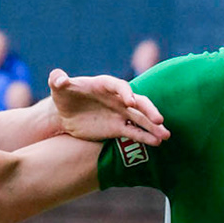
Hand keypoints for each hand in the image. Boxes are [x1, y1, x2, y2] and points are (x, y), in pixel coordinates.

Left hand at [49, 70, 167, 145]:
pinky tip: (157, 143)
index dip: (126, 92)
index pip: (119, 86)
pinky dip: (145, 137)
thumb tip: (59, 79)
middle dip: (149, 110)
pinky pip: (134, 133)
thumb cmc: (63, 95)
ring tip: (166, 135)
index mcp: (106, 85)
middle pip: (138, 102)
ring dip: (153, 127)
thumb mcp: (58, 87)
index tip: (130, 102)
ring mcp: (120, 114)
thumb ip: (58, 80)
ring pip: (141, 119)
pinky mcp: (118, 128)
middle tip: (159, 119)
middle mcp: (118, 98)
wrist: (65, 113)